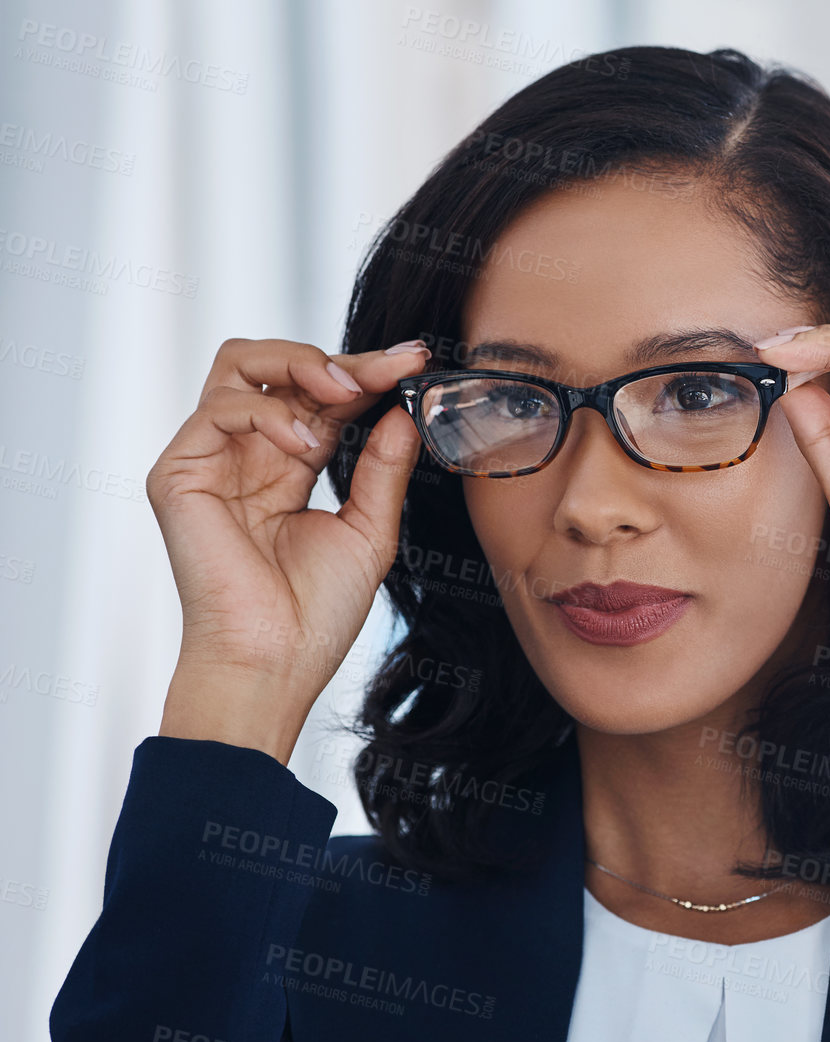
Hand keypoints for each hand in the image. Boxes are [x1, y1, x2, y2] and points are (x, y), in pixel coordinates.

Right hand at [146, 337, 430, 762]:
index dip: (367, 372)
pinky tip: (307, 444)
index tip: (415, 361)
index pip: (321, 396)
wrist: (275, 662)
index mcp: (288, 465)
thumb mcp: (369, 529)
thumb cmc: (315, 613)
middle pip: (276, 364)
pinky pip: (220, 408)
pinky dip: (271, 412)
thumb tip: (404, 411)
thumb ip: (383, 468)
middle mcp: (246, 454)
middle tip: (386, 368)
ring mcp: (209, 459)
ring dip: (301, 367)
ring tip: (345, 396)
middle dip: (336, 357)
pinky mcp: (179, 474)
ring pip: (239, 364)